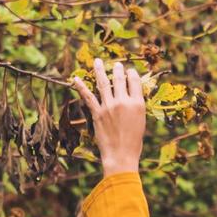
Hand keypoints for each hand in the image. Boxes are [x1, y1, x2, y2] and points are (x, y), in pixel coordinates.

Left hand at [75, 58, 153, 174]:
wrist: (121, 155)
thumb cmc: (134, 142)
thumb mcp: (141, 121)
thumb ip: (136, 106)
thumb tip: (131, 96)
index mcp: (137, 103)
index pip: (134, 81)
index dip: (131, 74)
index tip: (129, 72)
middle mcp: (123, 102)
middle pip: (119, 79)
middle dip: (117, 69)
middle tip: (116, 64)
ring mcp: (108, 107)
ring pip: (103, 83)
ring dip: (100, 70)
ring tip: (98, 61)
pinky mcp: (97, 113)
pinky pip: (88, 97)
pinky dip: (80, 87)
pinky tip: (75, 79)